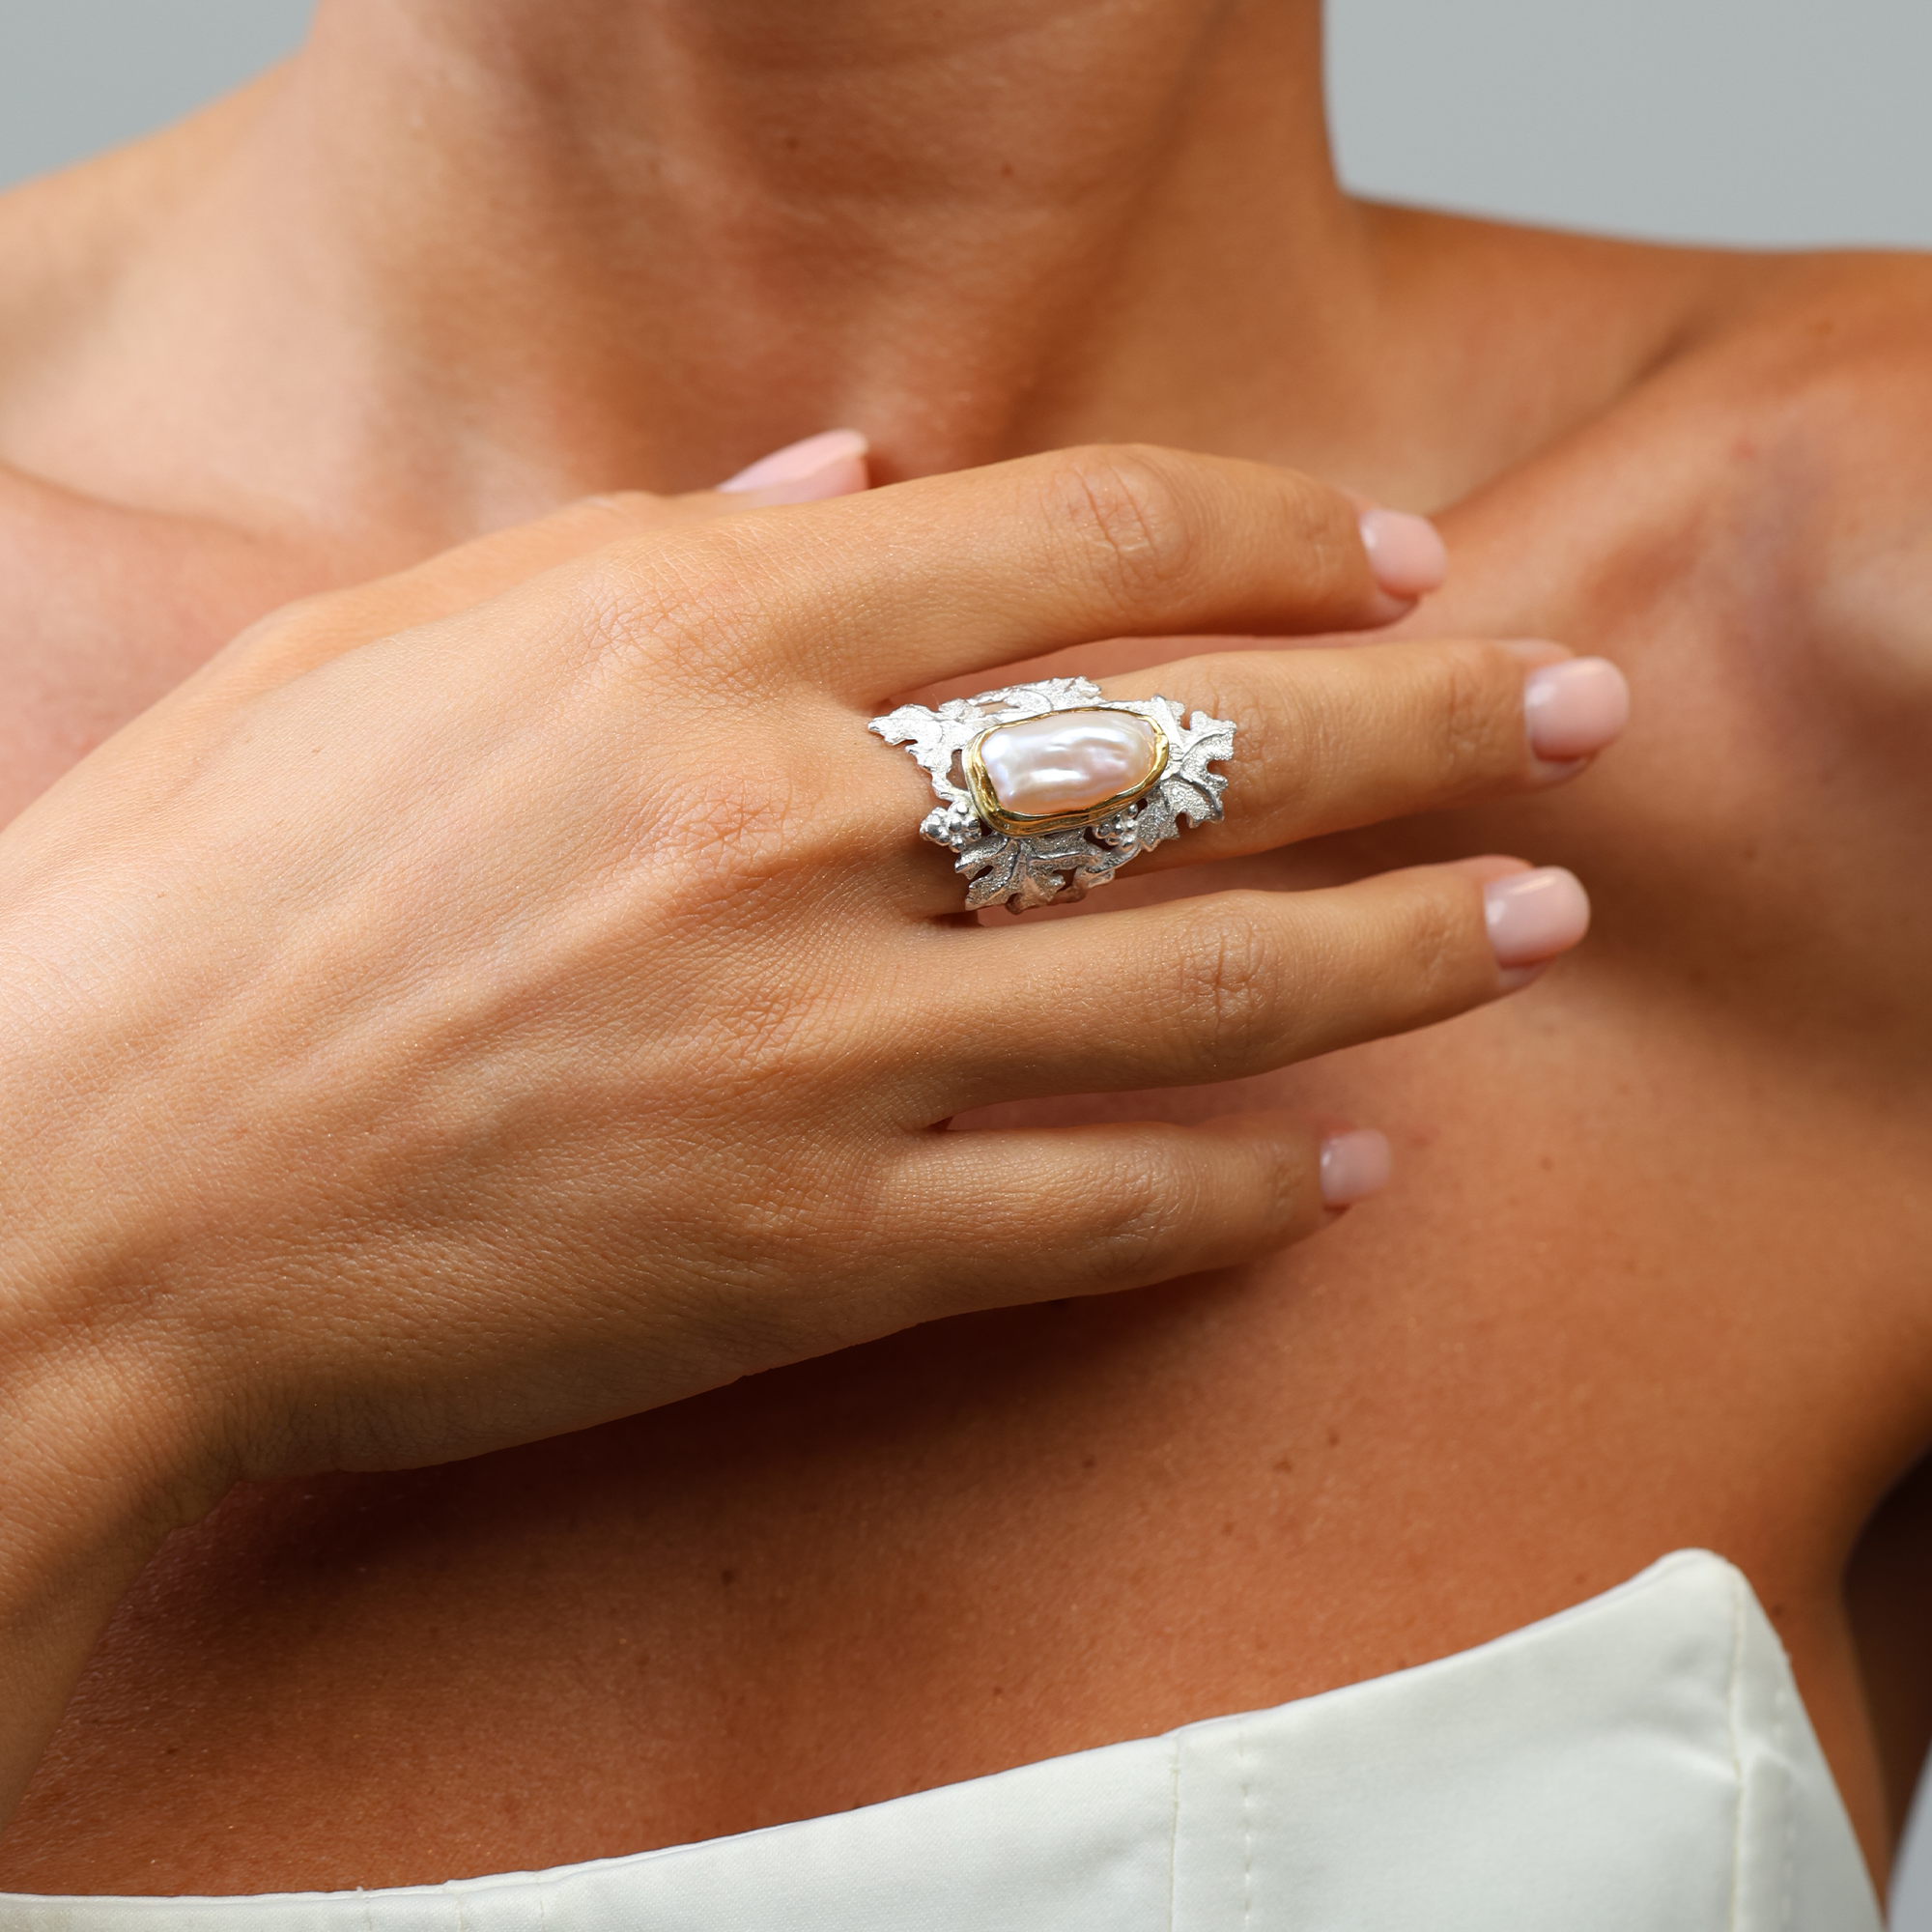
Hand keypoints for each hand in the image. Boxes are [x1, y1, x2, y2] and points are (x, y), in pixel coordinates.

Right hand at [0, 443, 1618, 1807]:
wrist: (81, 1175)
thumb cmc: (206, 886)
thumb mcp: (409, 635)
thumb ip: (660, 548)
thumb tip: (855, 485)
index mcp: (696, 642)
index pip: (1088, 543)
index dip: (1279, 536)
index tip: (1393, 554)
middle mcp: (791, 829)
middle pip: (1207, 749)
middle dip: (1427, 720)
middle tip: (1571, 718)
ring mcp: (816, 1053)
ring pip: (1203, 986)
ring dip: (1401, 949)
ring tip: (1536, 921)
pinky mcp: (804, 1255)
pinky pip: (1092, 1217)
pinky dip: (1240, 1191)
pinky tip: (1347, 1169)